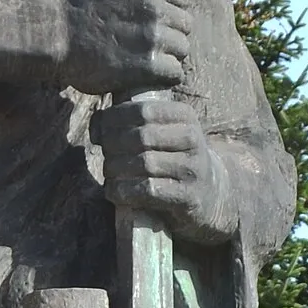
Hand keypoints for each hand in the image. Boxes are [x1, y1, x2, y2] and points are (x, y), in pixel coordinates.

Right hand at [59, 0, 192, 96]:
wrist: (53, 34)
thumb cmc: (71, 7)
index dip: (173, 13)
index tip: (161, 24)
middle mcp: (155, 8)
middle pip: (185, 26)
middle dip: (172, 36)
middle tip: (153, 49)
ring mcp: (153, 37)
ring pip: (182, 50)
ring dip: (169, 58)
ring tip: (149, 65)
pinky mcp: (148, 65)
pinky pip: (174, 72)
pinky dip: (164, 78)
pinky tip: (148, 78)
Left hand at [98, 93, 237, 245]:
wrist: (211, 194)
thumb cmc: (174, 158)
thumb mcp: (161, 133)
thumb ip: (131, 122)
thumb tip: (96, 123)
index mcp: (185, 117)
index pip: (143, 110)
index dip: (114, 119)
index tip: (99, 132)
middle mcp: (193, 139)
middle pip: (141, 137)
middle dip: (113, 145)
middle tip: (104, 153)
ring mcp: (192, 169)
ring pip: (143, 164)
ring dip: (116, 169)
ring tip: (108, 172)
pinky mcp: (188, 197)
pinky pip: (148, 191)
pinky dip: (124, 191)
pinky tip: (114, 191)